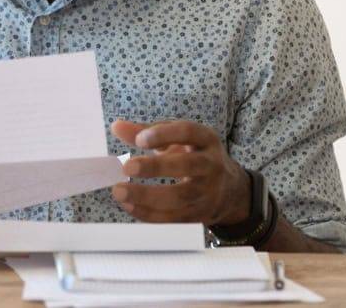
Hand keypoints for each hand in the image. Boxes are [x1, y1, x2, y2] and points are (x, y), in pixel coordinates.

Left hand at [110, 119, 249, 225]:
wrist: (229, 190)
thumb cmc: (194, 156)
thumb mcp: (178, 139)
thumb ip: (147, 132)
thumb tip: (116, 127)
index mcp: (206, 140)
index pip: (188, 132)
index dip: (164, 134)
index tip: (139, 140)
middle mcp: (211, 165)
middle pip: (186, 166)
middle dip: (155, 167)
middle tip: (127, 167)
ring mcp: (208, 192)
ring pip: (179, 197)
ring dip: (146, 196)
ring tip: (119, 191)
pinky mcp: (200, 215)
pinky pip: (174, 218)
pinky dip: (149, 214)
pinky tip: (128, 206)